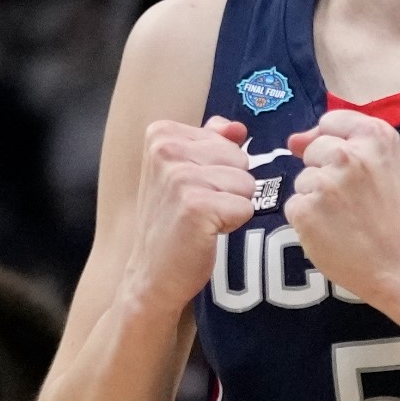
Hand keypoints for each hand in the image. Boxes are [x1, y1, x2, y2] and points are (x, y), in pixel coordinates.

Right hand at [124, 116, 255, 307]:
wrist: (152, 273)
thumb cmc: (172, 220)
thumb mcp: (184, 170)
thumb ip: (211, 141)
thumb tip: (237, 127)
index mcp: (161, 133)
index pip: (228, 141)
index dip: (220, 169)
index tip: (191, 189)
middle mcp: (167, 150)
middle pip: (241, 159)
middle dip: (229, 186)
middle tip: (198, 206)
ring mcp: (180, 177)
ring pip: (247, 183)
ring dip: (232, 205)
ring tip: (201, 218)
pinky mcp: (197, 206)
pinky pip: (246, 207)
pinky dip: (233, 224)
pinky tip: (205, 232)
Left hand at [284, 109, 399, 302]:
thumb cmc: (394, 214)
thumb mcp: (386, 163)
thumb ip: (345, 140)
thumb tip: (294, 140)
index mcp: (375, 136)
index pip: (331, 121)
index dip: (335, 144)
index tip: (350, 167)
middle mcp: (349, 155)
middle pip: (313, 149)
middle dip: (325, 171)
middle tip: (353, 199)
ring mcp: (325, 183)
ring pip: (303, 179)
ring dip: (316, 197)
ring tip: (345, 217)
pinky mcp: (306, 210)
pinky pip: (294, 205)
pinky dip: (307, 220)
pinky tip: (332, 230)